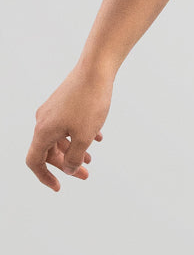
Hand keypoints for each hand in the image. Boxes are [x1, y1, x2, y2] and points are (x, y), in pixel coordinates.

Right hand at [27, 63, 111, 191]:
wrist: (96, 68)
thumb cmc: (90, 102)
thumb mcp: (84, 136)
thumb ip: (75, 157)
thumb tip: (70, 169)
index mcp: (43, 131)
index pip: (35, 161)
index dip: (44, 177)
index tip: (59, 186)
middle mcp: (43, 120)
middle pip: (49, 150)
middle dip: (67, 165)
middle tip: (86, 174)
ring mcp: (53, 110)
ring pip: (60, 137)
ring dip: (74, 149)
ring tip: (91, 157)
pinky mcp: (64, 101)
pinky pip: (68, 124)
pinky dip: (79, 134)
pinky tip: (98, 137)